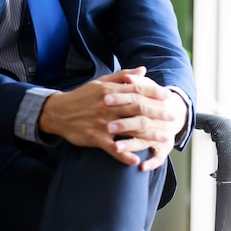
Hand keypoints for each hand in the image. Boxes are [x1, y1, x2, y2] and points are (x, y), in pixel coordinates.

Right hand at [38, 67, 186, 168]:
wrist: (58, 112)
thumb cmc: (82, 96)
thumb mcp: (100, 82)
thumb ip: (122, 76)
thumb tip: (142, 70)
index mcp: (110, 91)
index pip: (136, 91)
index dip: (154, 93)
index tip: (167, 97)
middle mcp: (108, 106)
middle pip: (138, 109)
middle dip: (158, 113)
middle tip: (172, 117)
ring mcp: (102, 124)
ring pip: (130, 129)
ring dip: (149, 135)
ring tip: (164, 139)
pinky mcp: (95, 138)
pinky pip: (113, 149)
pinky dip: (125, 155)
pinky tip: (137, 160)